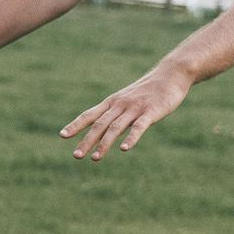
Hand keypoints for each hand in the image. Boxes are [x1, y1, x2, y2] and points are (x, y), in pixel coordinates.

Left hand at [61, 71, 192, 159]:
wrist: (170, 75)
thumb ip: (113, 114)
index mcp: (112, 103)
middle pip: (99, 124)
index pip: (89, 115)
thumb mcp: (126, 100)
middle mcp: (120, 105)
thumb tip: (100, 132)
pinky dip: (131, 137)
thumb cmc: (146, 91)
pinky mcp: (151, 112)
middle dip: (87, 140)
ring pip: (115, 127)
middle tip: (76, 156)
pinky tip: (124, 148)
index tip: (62, 136)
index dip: (76, 125)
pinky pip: (138, 126)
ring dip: (104, 143)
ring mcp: (135, 108)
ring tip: (95, 158)